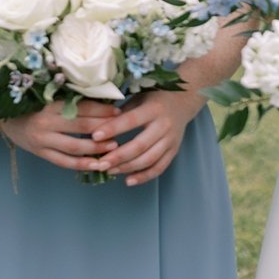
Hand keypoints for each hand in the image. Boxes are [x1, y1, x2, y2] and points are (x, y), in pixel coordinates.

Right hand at [0, 100, 119, 172]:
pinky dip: (81, 164)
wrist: (4, 119)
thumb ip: (70, 100)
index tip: (118, 111)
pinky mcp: (40, 153)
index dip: (101, 110)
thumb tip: (101, 100)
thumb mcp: (48, 97)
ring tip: (113, 148)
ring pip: (74, 147)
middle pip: (81, 127)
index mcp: (50, 104)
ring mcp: (42, 140)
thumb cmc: (30, 104)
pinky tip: (96, 165)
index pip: (81, 108)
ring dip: (96, 149)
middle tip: (121, 130)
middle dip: (103, 129)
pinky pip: (63, 162)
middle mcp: (46, 122)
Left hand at [91, 90, 206, 185]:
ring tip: (109, 170)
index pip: (131, 120)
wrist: (183, 101)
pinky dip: (144, 177)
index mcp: (153, 108)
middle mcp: (164, 125)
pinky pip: (159, 168)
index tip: (94, 136)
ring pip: (149, 159)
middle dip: (118, 156)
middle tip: (100, 163)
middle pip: (139, 145)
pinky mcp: (174, 150)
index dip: (113, 129)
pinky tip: (128, 180)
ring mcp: (171, 140)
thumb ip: (122, 112)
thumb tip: (98, 125)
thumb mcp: (139, 97)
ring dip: (127, 168)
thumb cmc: (155, 97)